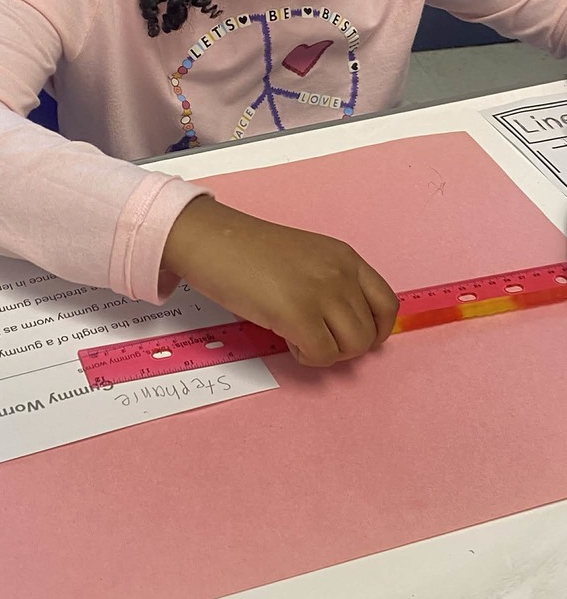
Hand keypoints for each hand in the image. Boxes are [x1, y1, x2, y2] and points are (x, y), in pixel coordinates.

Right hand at [162, 196, 398, 366]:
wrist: (212, 241)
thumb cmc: (248, 251)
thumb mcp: (306, 258)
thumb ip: (330, 283)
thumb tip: (344, 327)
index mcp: (345, 257)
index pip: (388, 304)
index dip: (376, 330)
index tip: (350, 336)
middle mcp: (341, 273)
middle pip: (369, 334)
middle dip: (343, 347)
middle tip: (313, 337)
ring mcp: (322, 293)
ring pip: (351, 348)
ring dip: (327, 353)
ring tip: (299, 337)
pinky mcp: (298, 315)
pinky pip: (322, 355)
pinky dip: (307, 357)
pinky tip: (286, 339)